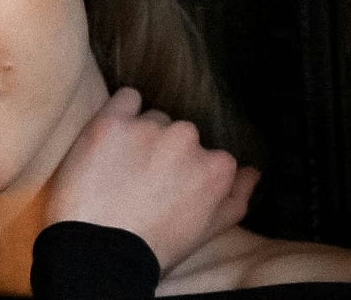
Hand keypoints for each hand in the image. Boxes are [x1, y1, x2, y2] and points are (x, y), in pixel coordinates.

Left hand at [44, 87, 258, 271]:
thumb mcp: (208, 230)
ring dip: (140, 134)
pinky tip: (111, 137)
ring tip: (118, 170)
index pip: (207, 155)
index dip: (184, 172)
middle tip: (139, 182)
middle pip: (179, 134)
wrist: (98, 252)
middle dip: (163, 151)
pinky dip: (121, 111)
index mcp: (216, 168)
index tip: (166, 188)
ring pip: (151, 118)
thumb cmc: (153, 247)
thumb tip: (252, 172)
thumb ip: (237, 197)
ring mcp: (150, 128)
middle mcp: (189, 140)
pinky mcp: (112, 122)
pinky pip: (126, 98)